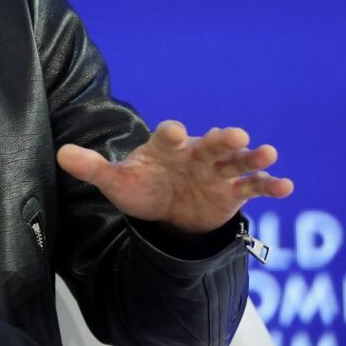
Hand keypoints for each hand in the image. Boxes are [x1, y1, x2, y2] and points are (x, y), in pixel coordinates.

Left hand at [57, 121, 294, 234]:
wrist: (165, 212)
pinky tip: (286, 186)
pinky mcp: (233, 192)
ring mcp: (217, 172)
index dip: (172, 133)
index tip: (176, 132)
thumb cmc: (141, 188)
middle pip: (210, 143)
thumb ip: (93, 167)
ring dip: (252, 157)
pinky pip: (253, 186)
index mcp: (165, 147)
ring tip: (268, 153)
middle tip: (235, 135)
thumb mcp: (116, 181)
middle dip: (222, 139)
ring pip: (237, 161)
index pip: (169, 136)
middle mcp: (195, 154)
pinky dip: (269, 184)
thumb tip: (60, 155)